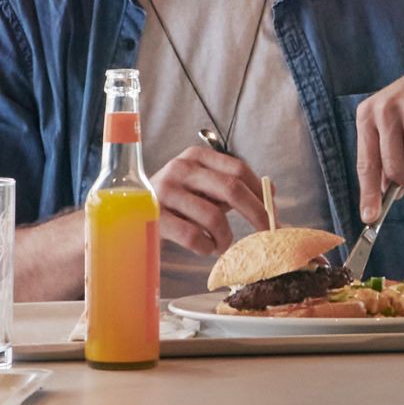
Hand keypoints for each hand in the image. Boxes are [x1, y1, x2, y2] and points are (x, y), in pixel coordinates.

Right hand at [154, 141, 265, 257]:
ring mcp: (165, 191)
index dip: (260, 193)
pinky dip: (206, 247)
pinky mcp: (155, 216)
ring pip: (213, 216)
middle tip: (265, 232)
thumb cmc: (176, 203)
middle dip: (255, 213)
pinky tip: (204, 248)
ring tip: (222, 245)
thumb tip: (271, 194)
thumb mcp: (202, 188)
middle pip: (231, 188)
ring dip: (226, 237)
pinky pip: (193, 236)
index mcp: (196, 157)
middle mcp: (180, 168)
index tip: (273, 213)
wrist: (130, 216)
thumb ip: (230, 188)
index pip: (238, 169)